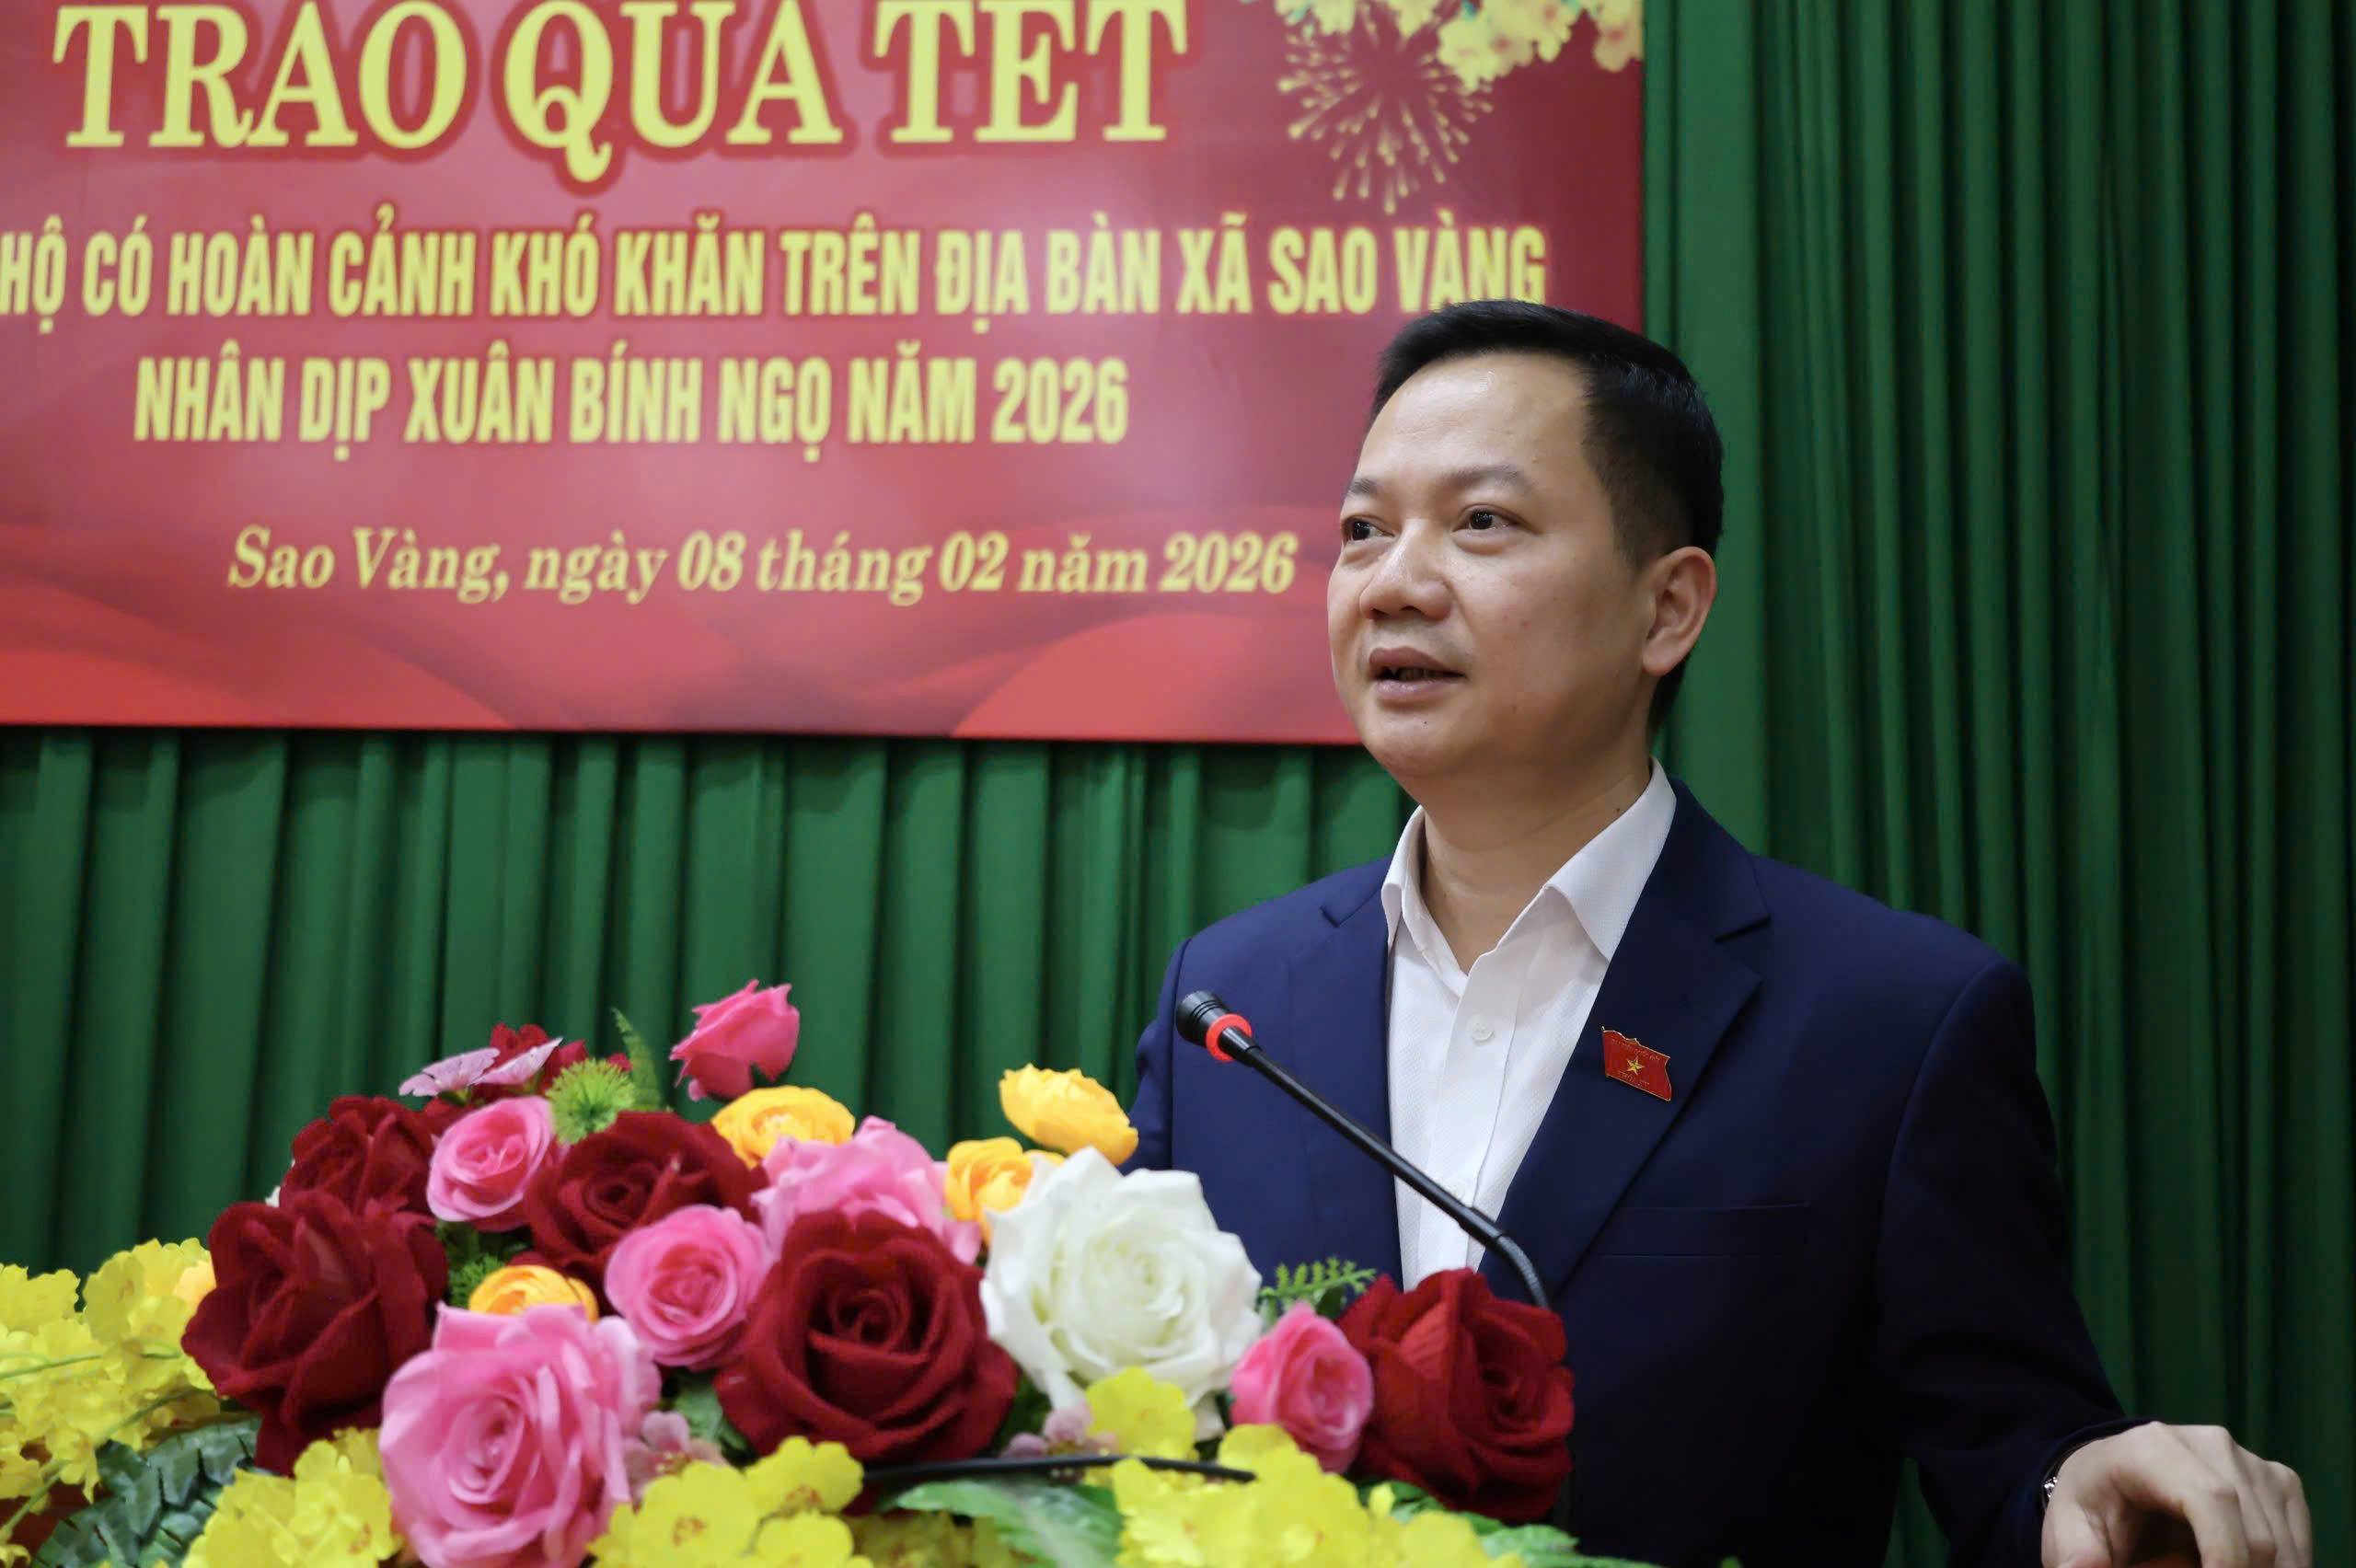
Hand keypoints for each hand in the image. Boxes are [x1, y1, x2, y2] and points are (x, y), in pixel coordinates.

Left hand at [2043, 1424, 2310, 1566]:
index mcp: (2155, 1447)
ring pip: (2283, 1548)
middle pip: (2255, 1535)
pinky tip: (2235, 1567)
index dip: (2224, 1558)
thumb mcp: (2069, 1527)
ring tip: (2198, 1565)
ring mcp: (2253, 1461)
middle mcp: (2212, 1444)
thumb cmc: (2092, 1502)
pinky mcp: (2280, 1482)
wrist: (2115, 1472)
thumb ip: (2077, 1551)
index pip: (2212, 1499)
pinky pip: (2298, 1545)